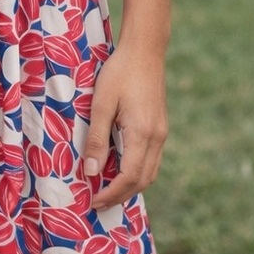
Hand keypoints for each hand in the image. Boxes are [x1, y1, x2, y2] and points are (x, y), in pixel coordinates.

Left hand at [83, 43, 168, 209]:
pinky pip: (151, 158)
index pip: (129, 177)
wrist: (144, 51)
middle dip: (121, 195)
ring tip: (107, 189)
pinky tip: (120, 167)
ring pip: (150, 171)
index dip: (111, 194)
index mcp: (142, 134)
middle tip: (98, 202)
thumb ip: (96, 139)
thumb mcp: (101, 104)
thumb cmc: (119, 73)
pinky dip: (137, 170)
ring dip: (130, 185)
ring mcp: (162, 132)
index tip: (93, 201)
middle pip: (142, 180)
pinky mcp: (160, 126)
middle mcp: (157, 138)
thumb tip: (91, 172)